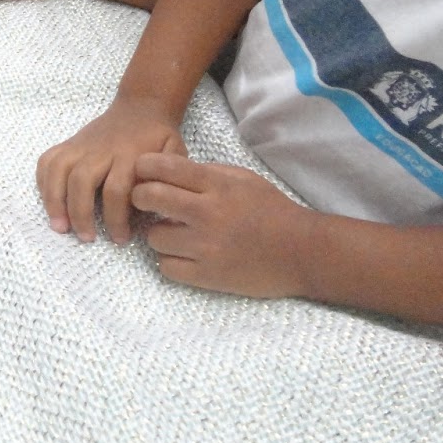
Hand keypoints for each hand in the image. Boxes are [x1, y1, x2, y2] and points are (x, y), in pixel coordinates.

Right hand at [36, 100, 186, 242]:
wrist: (141, 108)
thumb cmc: (158, 138)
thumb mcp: (174, 154)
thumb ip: (169, 179)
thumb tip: (162, 209)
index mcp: (129, 155)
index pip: (116, 190)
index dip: (116, 219)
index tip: (121, 239)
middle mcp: (101, 150)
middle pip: (82, 181)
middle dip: (80, 213)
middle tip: (86, 238)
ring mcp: (81, 145)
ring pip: (59, 170)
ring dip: (55, 200)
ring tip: (59, 226)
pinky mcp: (69, 143)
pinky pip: (48, 160)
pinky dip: (42, 181)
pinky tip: (49, 202)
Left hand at [130, 153, 311, 296]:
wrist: (302, 253)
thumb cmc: (272, 211)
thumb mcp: (243, 178)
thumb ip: (207, 172)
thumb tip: (169, 169)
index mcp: (217, 186)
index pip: (163, 167)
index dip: (144, 166)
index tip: (142, 171)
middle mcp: (207, 214)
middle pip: (148, 198)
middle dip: (140, 197)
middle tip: (146, 201)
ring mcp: (205, 248)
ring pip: (153, 237)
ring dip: (158, 233)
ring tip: (173, 233)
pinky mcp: (207, 276)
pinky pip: (166, 266)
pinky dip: (170, 260)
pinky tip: (183, 254)